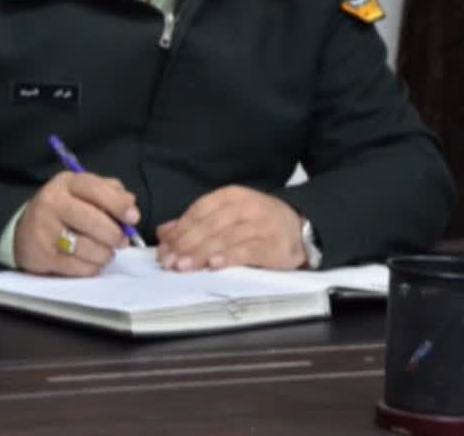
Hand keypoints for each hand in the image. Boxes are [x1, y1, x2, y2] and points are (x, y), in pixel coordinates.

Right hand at [14, 171, 140, 275]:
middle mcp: (51, 203)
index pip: (95, 189)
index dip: (119, 204)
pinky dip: (92, 267)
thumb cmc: (63, 210)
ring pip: (88, 247)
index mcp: (65, 183)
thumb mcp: (82, 192)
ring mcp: (44, 230)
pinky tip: (90, 261)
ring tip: (105, 252)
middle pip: (93, 221)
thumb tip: (130, 204)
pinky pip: (78, 267)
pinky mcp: (43, 255)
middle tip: (121, 241)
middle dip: (115, 234)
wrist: (24, 231)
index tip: (133, 218)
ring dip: (105, 254)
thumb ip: (109, 193)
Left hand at [155, 186, 305, 271]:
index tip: (164, 248)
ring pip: (224, 237)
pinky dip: (229, 257)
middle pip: (209, 225)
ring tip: (184, 266)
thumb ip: (196, 223)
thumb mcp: (226, 216)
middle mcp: (244, 206)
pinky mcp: (273, 243)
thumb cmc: (256, 223)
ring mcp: (260, 224)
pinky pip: (247, 250)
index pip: (198, 211)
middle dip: (185, 244)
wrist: (299, 228)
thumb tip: (164, 234)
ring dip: (201, 253)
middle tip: (169, 262)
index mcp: (229, 196)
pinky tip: (214, 265)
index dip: (179, 230)